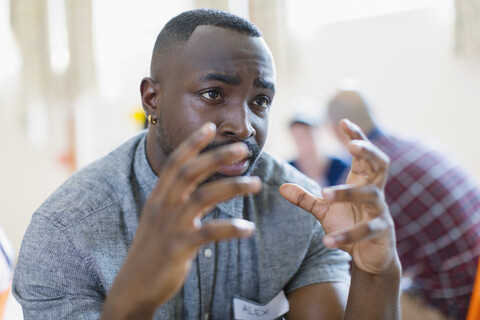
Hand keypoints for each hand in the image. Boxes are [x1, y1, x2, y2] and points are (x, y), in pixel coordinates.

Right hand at [103, 122, 260, 317]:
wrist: (133, 286)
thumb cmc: (152, 249)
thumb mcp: (159, 218)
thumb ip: (177, 200)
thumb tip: (201, 186)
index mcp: (158, 197)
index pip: (175, 162)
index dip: (193, 143)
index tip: (210, 127)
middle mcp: (163, 206)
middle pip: (190, 172)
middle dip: (217, 156)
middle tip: (243, 148)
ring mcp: (170, 225)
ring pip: (203, 197)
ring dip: (232, 187)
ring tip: (255, 183)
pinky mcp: (178, 247)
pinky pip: (209, 233)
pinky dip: (230, 228)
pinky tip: (248, 229)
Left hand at [280, 119, 396, 274]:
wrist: (368, 256)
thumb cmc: (349, 225)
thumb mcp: (324, 210)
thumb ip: (306, 198)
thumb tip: (281, 187)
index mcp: (362, 181)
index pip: (363, 154)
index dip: (356, 137)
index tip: (342, 122)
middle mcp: (375, 192)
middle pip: (381, 164)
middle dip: (369, 151)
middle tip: (352, 145)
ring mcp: (381, 211)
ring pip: (372, 195)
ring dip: (348, 193)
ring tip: (325, 194)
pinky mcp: (382, 232)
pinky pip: (367, 230)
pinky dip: (347, 235)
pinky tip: (327, 241)